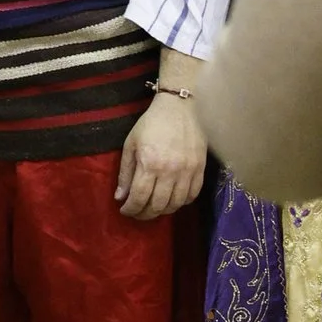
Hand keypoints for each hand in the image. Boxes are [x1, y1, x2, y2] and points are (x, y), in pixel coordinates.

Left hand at [116, 89, 206, 221]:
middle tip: (138, 212)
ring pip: (175, 204)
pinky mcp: (201, 169)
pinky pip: (192, 195)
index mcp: (150, 164)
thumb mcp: (131, 144)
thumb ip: (125, 172)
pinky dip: (181, 203)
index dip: (131, 209)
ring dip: (162, 211)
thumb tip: (120, 197)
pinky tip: (172, 200)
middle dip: (145, 214)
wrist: (180, 107)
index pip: (139, 198)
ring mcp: (188, 171)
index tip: (125, 210)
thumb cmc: (151, 123)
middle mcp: (170, 171)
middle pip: (158, 206)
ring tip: (154, 208)